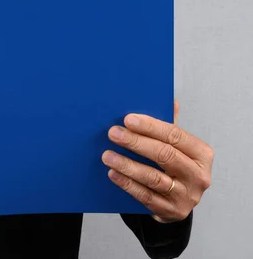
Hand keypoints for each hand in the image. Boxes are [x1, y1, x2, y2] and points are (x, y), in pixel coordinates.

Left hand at [102, 100, 212, 222]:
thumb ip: (169, 127)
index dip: (150, 126)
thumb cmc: (173, 167)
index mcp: (202, 154)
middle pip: (164, 155)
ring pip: (153, 177)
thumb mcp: (176, 147)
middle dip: (136, 143)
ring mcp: (186, 196)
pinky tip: (112, 173)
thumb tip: (169, 99)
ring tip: (107, 155)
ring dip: (127, 164)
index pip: (175, 135)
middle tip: (113, 133)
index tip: (128, 119)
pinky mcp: (171, 211)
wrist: (175, 203)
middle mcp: (198, 175)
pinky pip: (145, 196)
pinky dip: (127, 184)